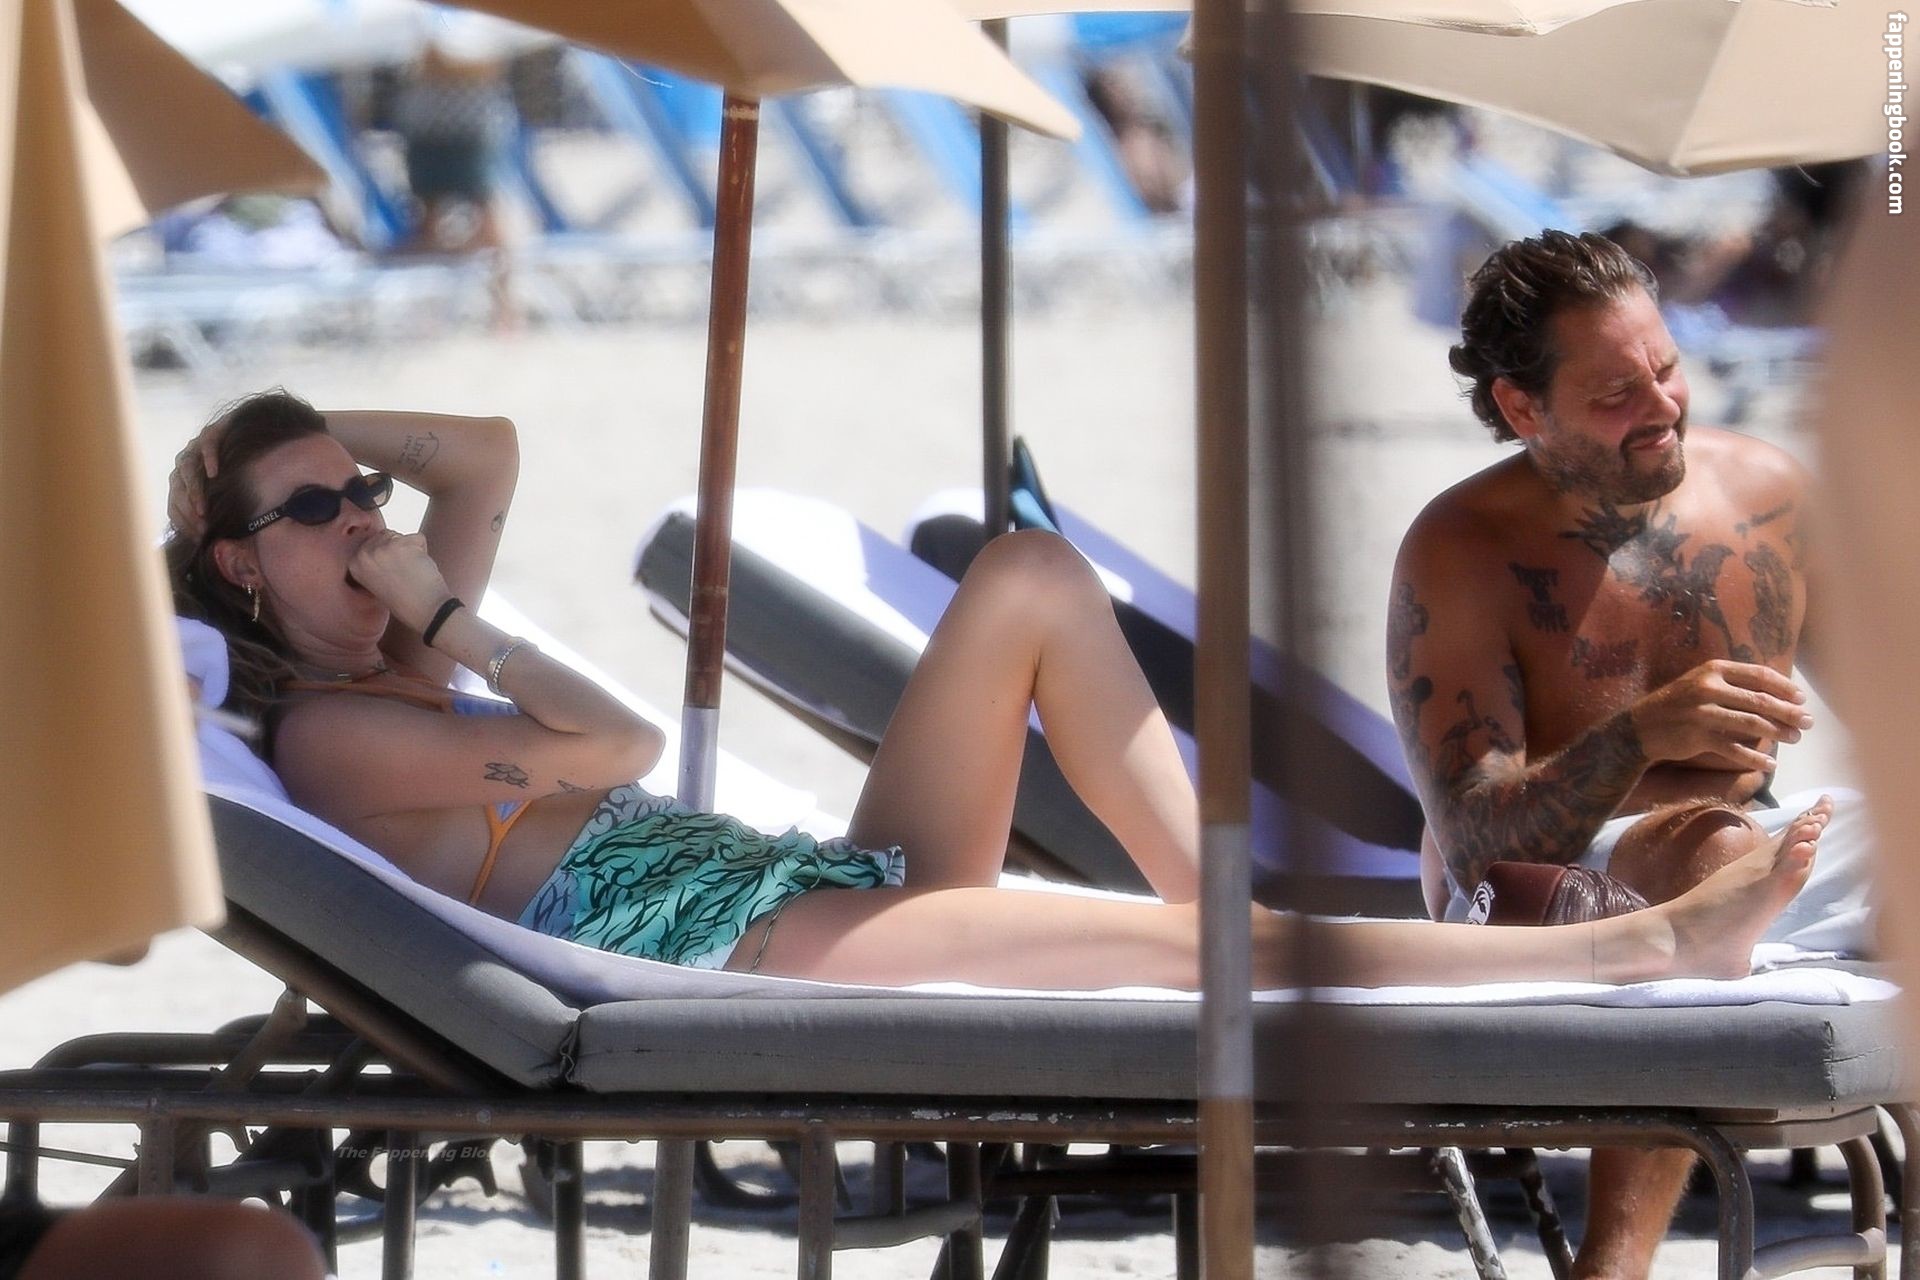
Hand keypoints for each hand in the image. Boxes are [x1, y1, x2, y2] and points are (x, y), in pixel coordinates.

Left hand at [166, 421, 226, 541]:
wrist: (253, 441)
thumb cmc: (238, 478)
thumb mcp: (224, 502)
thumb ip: (215, 517)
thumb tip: (212, 545)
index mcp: (182, 484)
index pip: (174, 506)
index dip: (184, 523)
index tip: (199, 538)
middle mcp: (183, 466)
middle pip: (178, 489)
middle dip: (189, 512)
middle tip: (203, 528)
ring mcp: (196, 449)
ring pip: (187, 470)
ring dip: (194, 491)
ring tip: (204, 509)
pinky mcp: (212, 433)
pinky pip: (206, 445)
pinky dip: (208, 459)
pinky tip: (214, 473)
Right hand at [347, 531, 451, 631]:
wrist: (426, 610)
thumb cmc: (406, 601)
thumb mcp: (377, 581)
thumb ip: (374, 562)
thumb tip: (382, 540)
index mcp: (354, 565)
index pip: (371, 542)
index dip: (387, 556)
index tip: (393, 573)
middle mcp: (363, 554)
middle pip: (386, 535)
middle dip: (399, 549)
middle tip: (404, 573)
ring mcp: (381, 548)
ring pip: (401, 536)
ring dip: (411, 550)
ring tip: (411, 573)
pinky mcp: (402, 544)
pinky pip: (418, 538)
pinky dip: (424, 550)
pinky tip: (421, 569)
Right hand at [1629, 659, 1811, 772]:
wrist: (1640, 727)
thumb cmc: (1678, 704)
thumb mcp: (1701, 684)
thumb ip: (1732, 684)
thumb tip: (1775, 694)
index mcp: (1713, 670)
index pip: (1759, 675)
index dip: (1785, 687)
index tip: (1802, 699)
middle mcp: (1708, 688)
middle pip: (1760, 700)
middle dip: (1789, 712)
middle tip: (1808, 722)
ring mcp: (1702, 713)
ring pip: (1751, 724)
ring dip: (1778, 733)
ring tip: (1794, 739)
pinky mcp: (1697, 737)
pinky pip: (1734, 749)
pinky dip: (1755, 758)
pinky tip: (1769, 764)